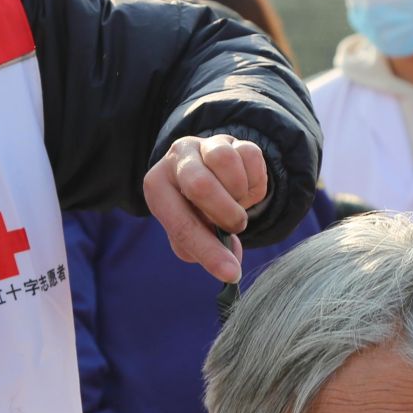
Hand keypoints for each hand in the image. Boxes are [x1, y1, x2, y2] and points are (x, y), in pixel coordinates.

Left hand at [144, 133, 268, 282]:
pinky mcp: (233, 139)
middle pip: (200, 185)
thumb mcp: (190, 232)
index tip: (230, 273)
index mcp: (157, 185)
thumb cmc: (194, 210)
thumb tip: (231, 266)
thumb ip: (205, 251)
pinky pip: (251, 157)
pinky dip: (255, 183)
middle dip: (226, 215)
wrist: (208, 174)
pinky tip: (244, 189)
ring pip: (226, 163)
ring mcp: (204, 144)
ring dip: (239, 195)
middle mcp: (176, 159)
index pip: (181, 224)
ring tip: (235, 204)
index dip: (208, 252)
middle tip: (234, 227)